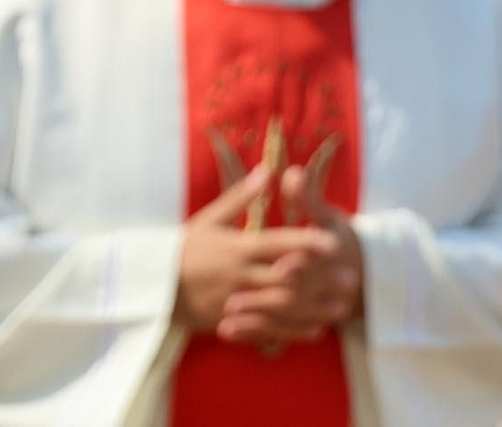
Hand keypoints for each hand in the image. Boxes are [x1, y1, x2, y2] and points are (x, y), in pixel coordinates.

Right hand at [175, 167, 344, 338]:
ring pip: (280, 309)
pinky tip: (315, 330)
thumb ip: (241, 197)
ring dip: (313, 308)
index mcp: (237, 247)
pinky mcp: (230, 323)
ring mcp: (235, 303)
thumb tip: (267, 169)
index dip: (306, 242)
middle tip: (350, 279)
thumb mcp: (210, 217)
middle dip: (320, 280)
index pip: (277, 243)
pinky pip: (265, 331)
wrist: (151, 287)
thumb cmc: (183, 247)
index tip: (333, 242)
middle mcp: (239, 276)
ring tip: (341, 307)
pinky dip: (291, 331)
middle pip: (286, 280)